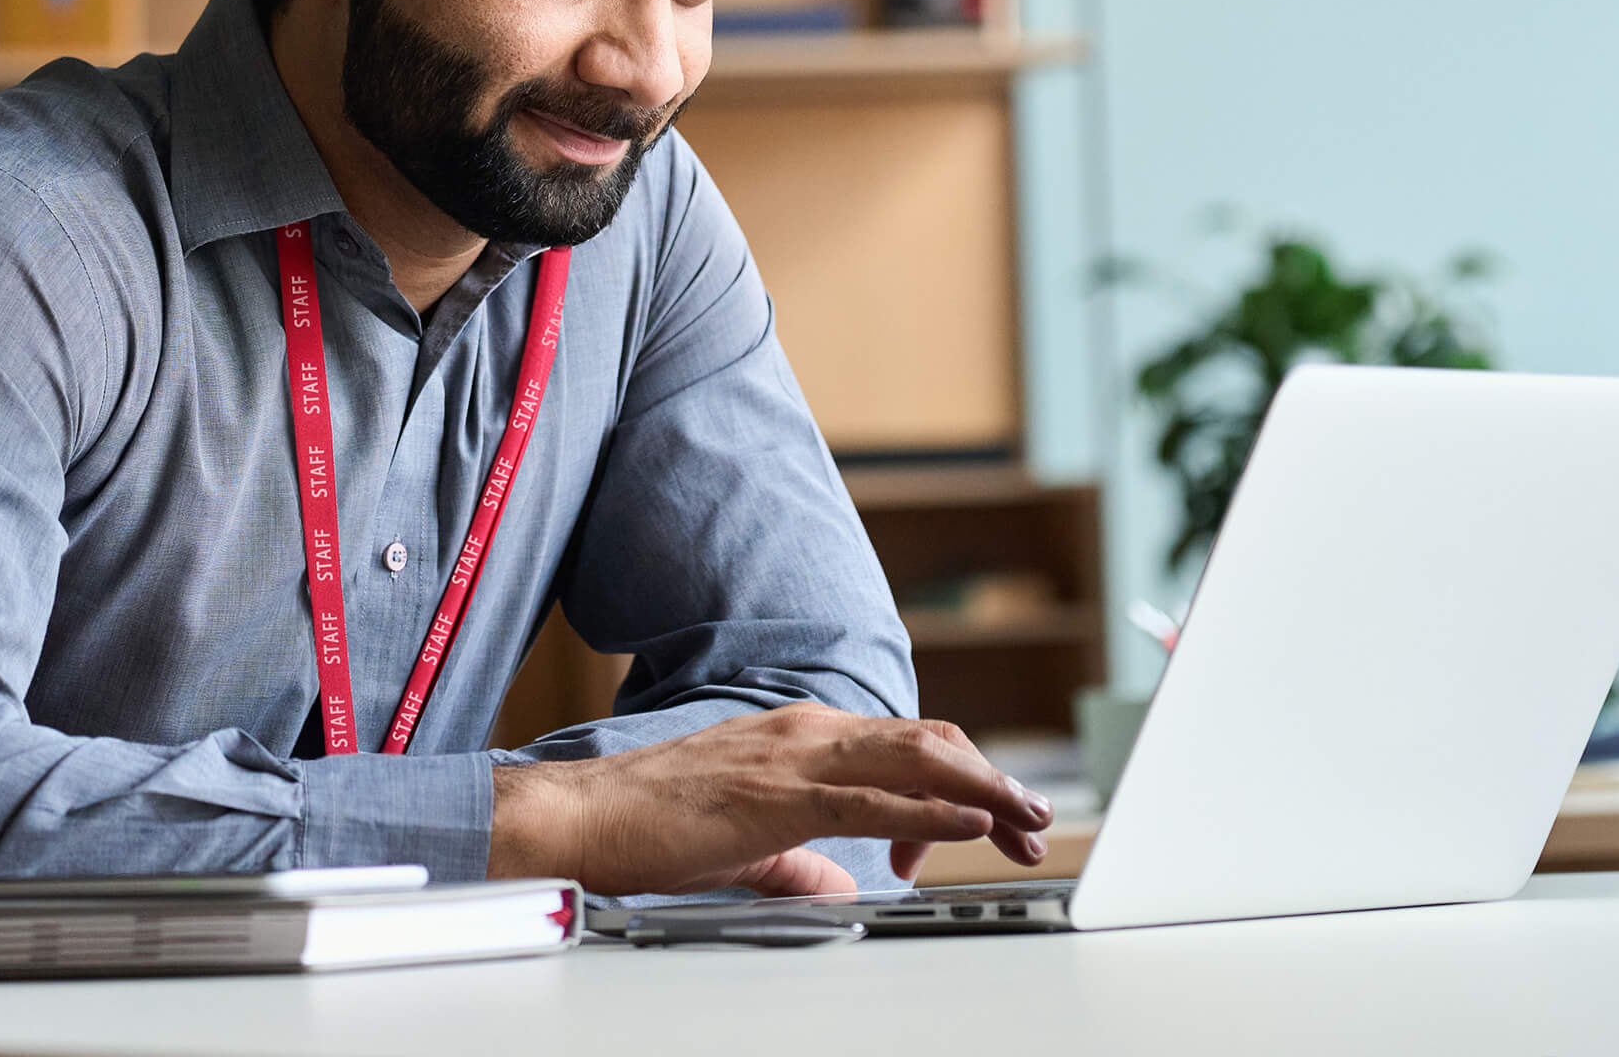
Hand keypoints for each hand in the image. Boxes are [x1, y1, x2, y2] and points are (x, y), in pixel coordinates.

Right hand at [486, 702, 1053, 896]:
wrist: (583, 816)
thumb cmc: (649, 825)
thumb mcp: (747, 845)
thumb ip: (801, 861)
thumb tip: (843, 886)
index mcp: (800, 737)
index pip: (905, 746)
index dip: (962, 781)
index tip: (992, 823)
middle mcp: (806, 731)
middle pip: (929, 744)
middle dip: (992, 781)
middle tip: (1034, 821)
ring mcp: (794, 757)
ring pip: (915, 760)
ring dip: (982, 789)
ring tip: (1027, 817)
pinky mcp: (779, 796)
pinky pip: (872, 798)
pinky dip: (932, 809)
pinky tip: (969, 824)